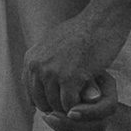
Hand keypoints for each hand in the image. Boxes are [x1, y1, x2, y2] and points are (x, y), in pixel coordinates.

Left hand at [25, 5, 124, 130]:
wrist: (101, 21)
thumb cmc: (82, 30)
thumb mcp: (52, 42)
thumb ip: (43, 59)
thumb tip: (38, 72)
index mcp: (31, 58)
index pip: (30, 92)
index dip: (44, 102)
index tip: (58, 104)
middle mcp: (37, 66)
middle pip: (41, 102)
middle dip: (56, 107)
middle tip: (71, 108)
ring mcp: (52, 73)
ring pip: (56, 105)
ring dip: (69, 108)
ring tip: (81, 106)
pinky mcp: (70, 79)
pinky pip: (70, 104)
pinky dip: (79, 107)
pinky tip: (88, 102)